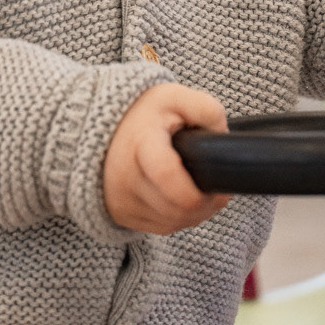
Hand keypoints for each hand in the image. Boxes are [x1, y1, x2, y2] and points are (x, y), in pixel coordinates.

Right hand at [103, 83, 230, 234]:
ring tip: (200, 188)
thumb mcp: (174, 96)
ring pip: (174, 222)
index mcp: (140, 145)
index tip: (215, 183)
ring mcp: (122, 201)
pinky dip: (180, 217)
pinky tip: (183, 197)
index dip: (197, 189)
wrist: (101, 128)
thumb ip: (206, 109)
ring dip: (195, 212)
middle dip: (205, 202)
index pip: (167, 175)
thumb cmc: (142, 112)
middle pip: (178, 208)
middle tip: (214, 183)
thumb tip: (223, 138)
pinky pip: (163, 227)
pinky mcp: (122, 215)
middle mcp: (126, 178)